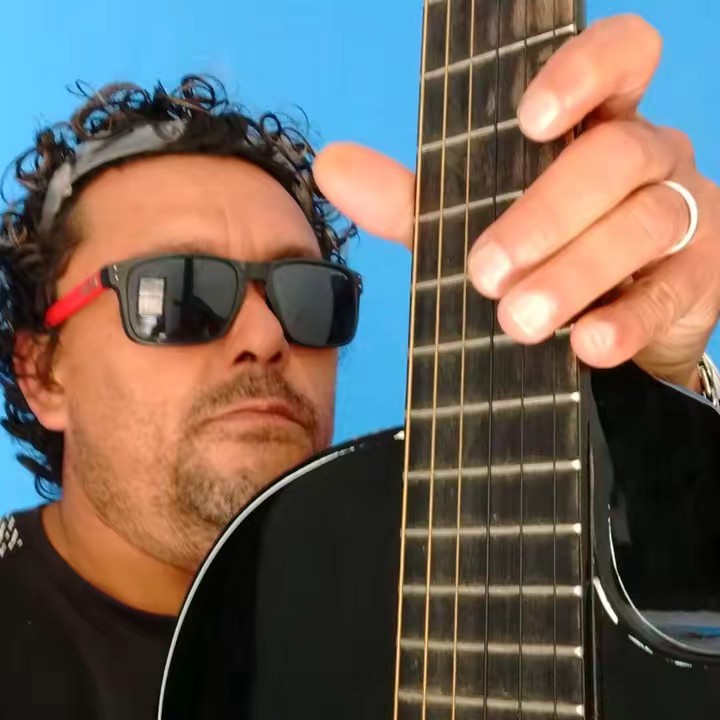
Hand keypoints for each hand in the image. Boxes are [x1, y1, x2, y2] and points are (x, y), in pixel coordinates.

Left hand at [314, 14, 719, 390]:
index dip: (583, 73)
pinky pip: (669, 294)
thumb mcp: (474, 219)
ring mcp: (684, 215)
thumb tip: (333, 165)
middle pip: (615, 158)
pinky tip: (587, 346)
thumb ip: (413, 197)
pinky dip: (625, 321)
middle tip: (487, 273)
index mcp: (597, 125)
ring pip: (643, 224)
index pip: (619, 59)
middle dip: (546, 215)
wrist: (614, 321)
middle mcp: (649, 157)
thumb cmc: (542, 254)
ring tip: (519, 321)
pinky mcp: (699, 279)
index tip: (529, 121)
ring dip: (575, 273)